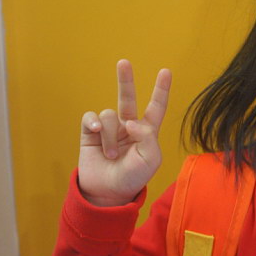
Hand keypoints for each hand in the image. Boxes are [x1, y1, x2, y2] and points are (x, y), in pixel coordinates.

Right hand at [78, 59, 171, 206]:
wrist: (107, 193)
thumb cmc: (133, 178)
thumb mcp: (150, 160)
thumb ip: (147, 137)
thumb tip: (131, 121)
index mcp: (146, 132)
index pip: (155, 107)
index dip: (161, 90)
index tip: (165, 71)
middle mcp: (128, 126)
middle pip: (128, 98)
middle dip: (125, 80)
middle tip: (124, 62)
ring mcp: (109, 129)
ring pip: (109, 115)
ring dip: (110, 136)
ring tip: (111, 155)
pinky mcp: (90, 133)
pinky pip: (91, 117)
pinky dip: (94, 123)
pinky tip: (96, 132)